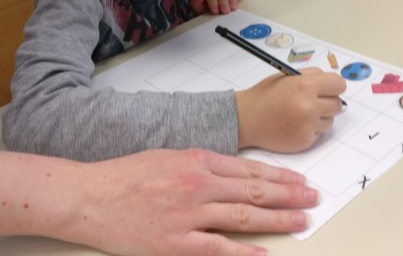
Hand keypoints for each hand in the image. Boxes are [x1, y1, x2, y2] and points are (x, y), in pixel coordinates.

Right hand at [68, 148, 317, 255]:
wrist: (89, 196)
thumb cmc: (124, 176)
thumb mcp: (167, 156)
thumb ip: (201, 164)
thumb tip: (232, 174)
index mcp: (196, 161)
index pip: (248, 170)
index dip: (279, 177)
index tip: (299, 181)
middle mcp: (197, 185)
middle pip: (253, 192)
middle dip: (289, 195)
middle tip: (313, 199)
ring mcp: (188, 216)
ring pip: (243, 218)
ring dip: (277, 220)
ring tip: (301, 221)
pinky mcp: (175, 243)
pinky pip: (217, 249)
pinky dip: (244, 252)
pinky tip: (264, 253)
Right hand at [235, 68, 346, 151]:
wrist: (246, 119)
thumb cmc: (266, 95)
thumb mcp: (287, 76)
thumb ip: (311, 75)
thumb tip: (333, 82)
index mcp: (305, 86)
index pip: (339, 84)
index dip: (333, 86)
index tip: (327, 88)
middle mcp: (309, 106)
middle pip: (338, 104)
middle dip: (328, 101)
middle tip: (312, 101)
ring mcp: (308, 126)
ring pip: (330, 120)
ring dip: (320, 117)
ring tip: (300, 114)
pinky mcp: (305, 141)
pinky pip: (319, 133)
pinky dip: (311, 129)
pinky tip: (295, 125)